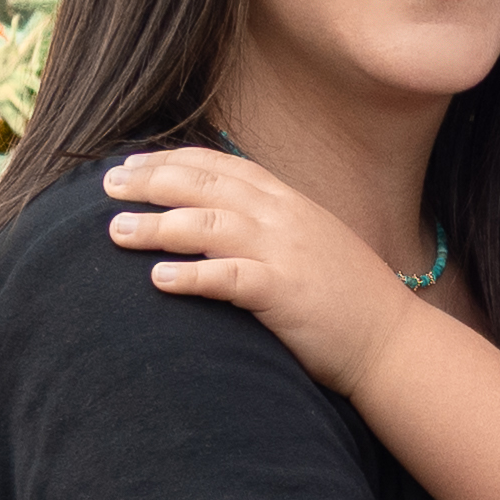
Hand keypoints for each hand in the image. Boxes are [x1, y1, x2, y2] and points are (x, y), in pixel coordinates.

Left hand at [104, 148, 407, 394]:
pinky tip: (157, 278)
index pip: (219, 165)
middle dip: (150, 182)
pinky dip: (190, 275)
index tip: (130, 164)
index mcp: (287, 201)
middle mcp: (282, 217)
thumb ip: (268, 222)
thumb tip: (218, 216)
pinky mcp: (283, 293)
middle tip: (107, 188)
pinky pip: (228, 277)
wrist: (391, 339)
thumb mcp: (308, 241)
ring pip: (207, 224)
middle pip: (204, 185)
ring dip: (156, 226)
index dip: (170, 160)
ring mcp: (284, 252)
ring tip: (115, 231)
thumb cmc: (346, 297)